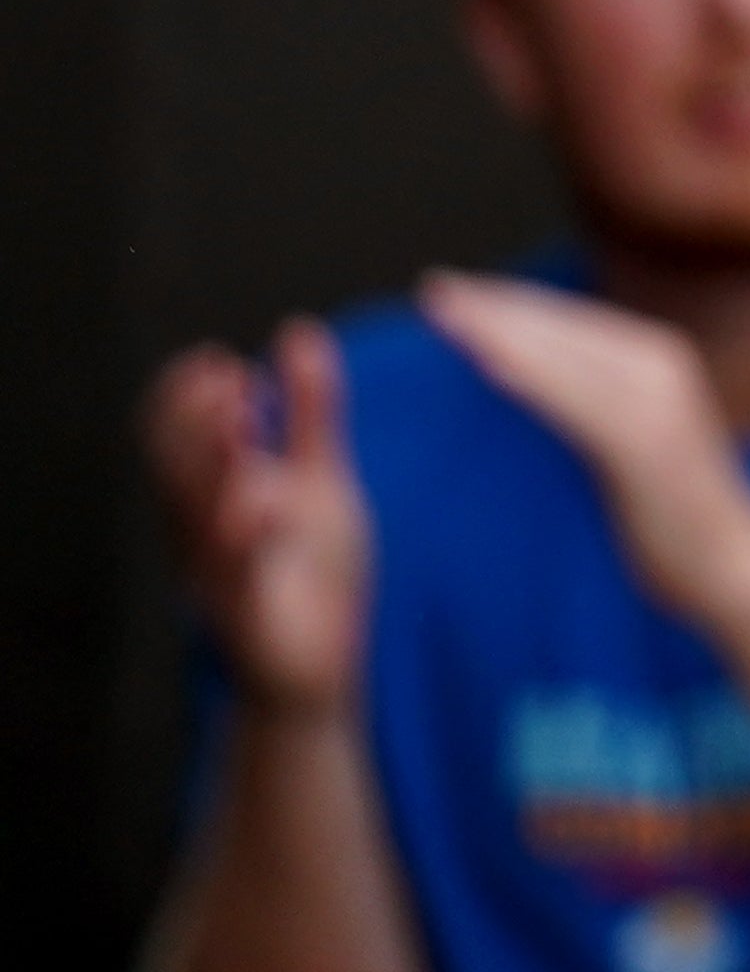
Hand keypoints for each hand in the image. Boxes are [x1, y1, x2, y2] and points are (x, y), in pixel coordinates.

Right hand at [143, 325, 376, 715]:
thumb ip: (308, 412)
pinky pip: (238, 581)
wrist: (315, 670)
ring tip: (238, 422)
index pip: (179, 444)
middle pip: (181, 475)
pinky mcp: (249, 621)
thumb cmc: (308, 571)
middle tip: (223, 375)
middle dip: (197, 426)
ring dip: (217, 472)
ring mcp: (221, 581)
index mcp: (213, 504)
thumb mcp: (319, 479)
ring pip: (203, 523)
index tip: (213, 357)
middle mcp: (203, 540)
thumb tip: (298, 331)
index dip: (185, 402)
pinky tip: (259, 508)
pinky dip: (244, 542)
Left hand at [420, 274, 749, 621]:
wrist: (730, 564)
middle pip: (561, 323)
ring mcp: (655, 400)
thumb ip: (592, 409)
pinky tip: (489, 365)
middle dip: (493, 304)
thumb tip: (527, 391)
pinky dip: (533, 378)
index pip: (567, 317)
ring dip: (501, 329)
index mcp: (654, 358)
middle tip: (431, 288)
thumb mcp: (629, 445)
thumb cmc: (670, 515)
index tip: (446, 291)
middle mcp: (659, 363)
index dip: (505, 300)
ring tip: (445, 314)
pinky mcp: (646, 440)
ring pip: (564, 353)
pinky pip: (576, 402)